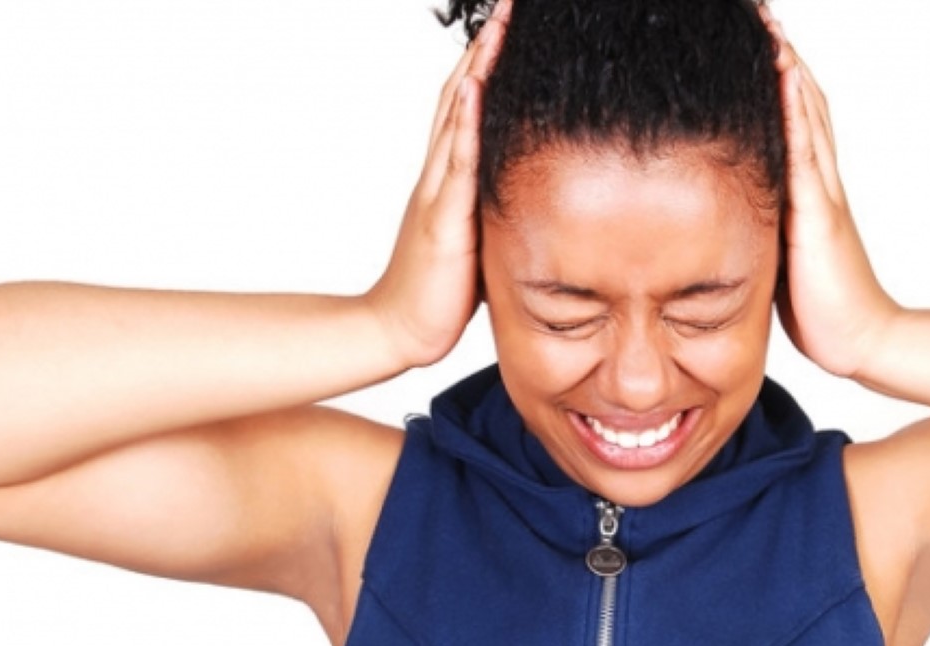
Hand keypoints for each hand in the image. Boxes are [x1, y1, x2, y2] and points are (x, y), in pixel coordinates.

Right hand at [366, 0, 510, 368]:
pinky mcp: (444, 220)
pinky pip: (457, 163)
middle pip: (462, 96)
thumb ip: (496, 212)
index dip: (488, 65)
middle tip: (507, 8)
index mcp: (450, 179)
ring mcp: (439, 193)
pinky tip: (477, 88)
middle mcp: (441, 175)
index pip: (469, 108)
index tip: (509, 28)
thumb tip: (531, 200)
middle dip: (485, 50)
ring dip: (478, 70)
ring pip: (458, 117)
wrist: (398, 329)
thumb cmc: (437, 291)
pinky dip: (467, 122)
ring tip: (497, 28)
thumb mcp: (479, 241)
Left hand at [761, 11, 899, 379]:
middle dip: (780, 55)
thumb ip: (763, 226)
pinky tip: (783, 76)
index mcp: (808, 189)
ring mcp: (823, 193)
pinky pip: (805, 152)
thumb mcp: (781, 255)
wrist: (863, 342)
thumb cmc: (822, 307)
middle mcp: (819, 181)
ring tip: (769, 27)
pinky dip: (795, 110)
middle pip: (801, 100)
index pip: (791, 117)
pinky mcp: (819, 215)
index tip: (753, 39)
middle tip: (760, 14)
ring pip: (806, 114)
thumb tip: (727, 215)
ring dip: (788, 67)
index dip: (775, 75)